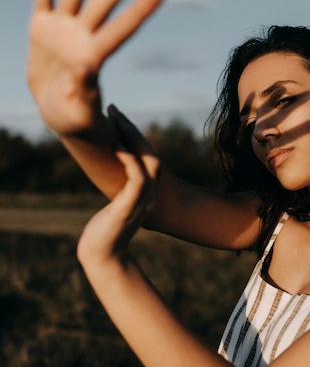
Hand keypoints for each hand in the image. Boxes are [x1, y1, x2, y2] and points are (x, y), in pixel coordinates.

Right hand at [27, 0, 165, 134]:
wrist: (57, 111)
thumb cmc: (73, 119)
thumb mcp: (77, 113)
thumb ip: (83, 92)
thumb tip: (86, 67)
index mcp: (94, 58)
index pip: (121, 29)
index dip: (139, 9)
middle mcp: (83, 37)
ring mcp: (64, 28)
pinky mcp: (43, 26)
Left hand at [77, 106, 158, 263]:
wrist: (102, 256)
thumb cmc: (102, 233)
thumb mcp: (113, 206)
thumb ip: (118, 192)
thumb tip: (107, 177)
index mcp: (147, 194)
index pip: (147, 159)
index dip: (133, 137)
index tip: (116, 118)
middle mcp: (150, 195)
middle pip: (151, 155)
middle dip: (132, 131)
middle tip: (113, 110)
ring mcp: (144, 200)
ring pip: (147, 162)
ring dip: (131, 139)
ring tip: (114, 121)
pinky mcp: (131, 205)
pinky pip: (137, 175)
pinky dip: (128, 158)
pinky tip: (115, 145)